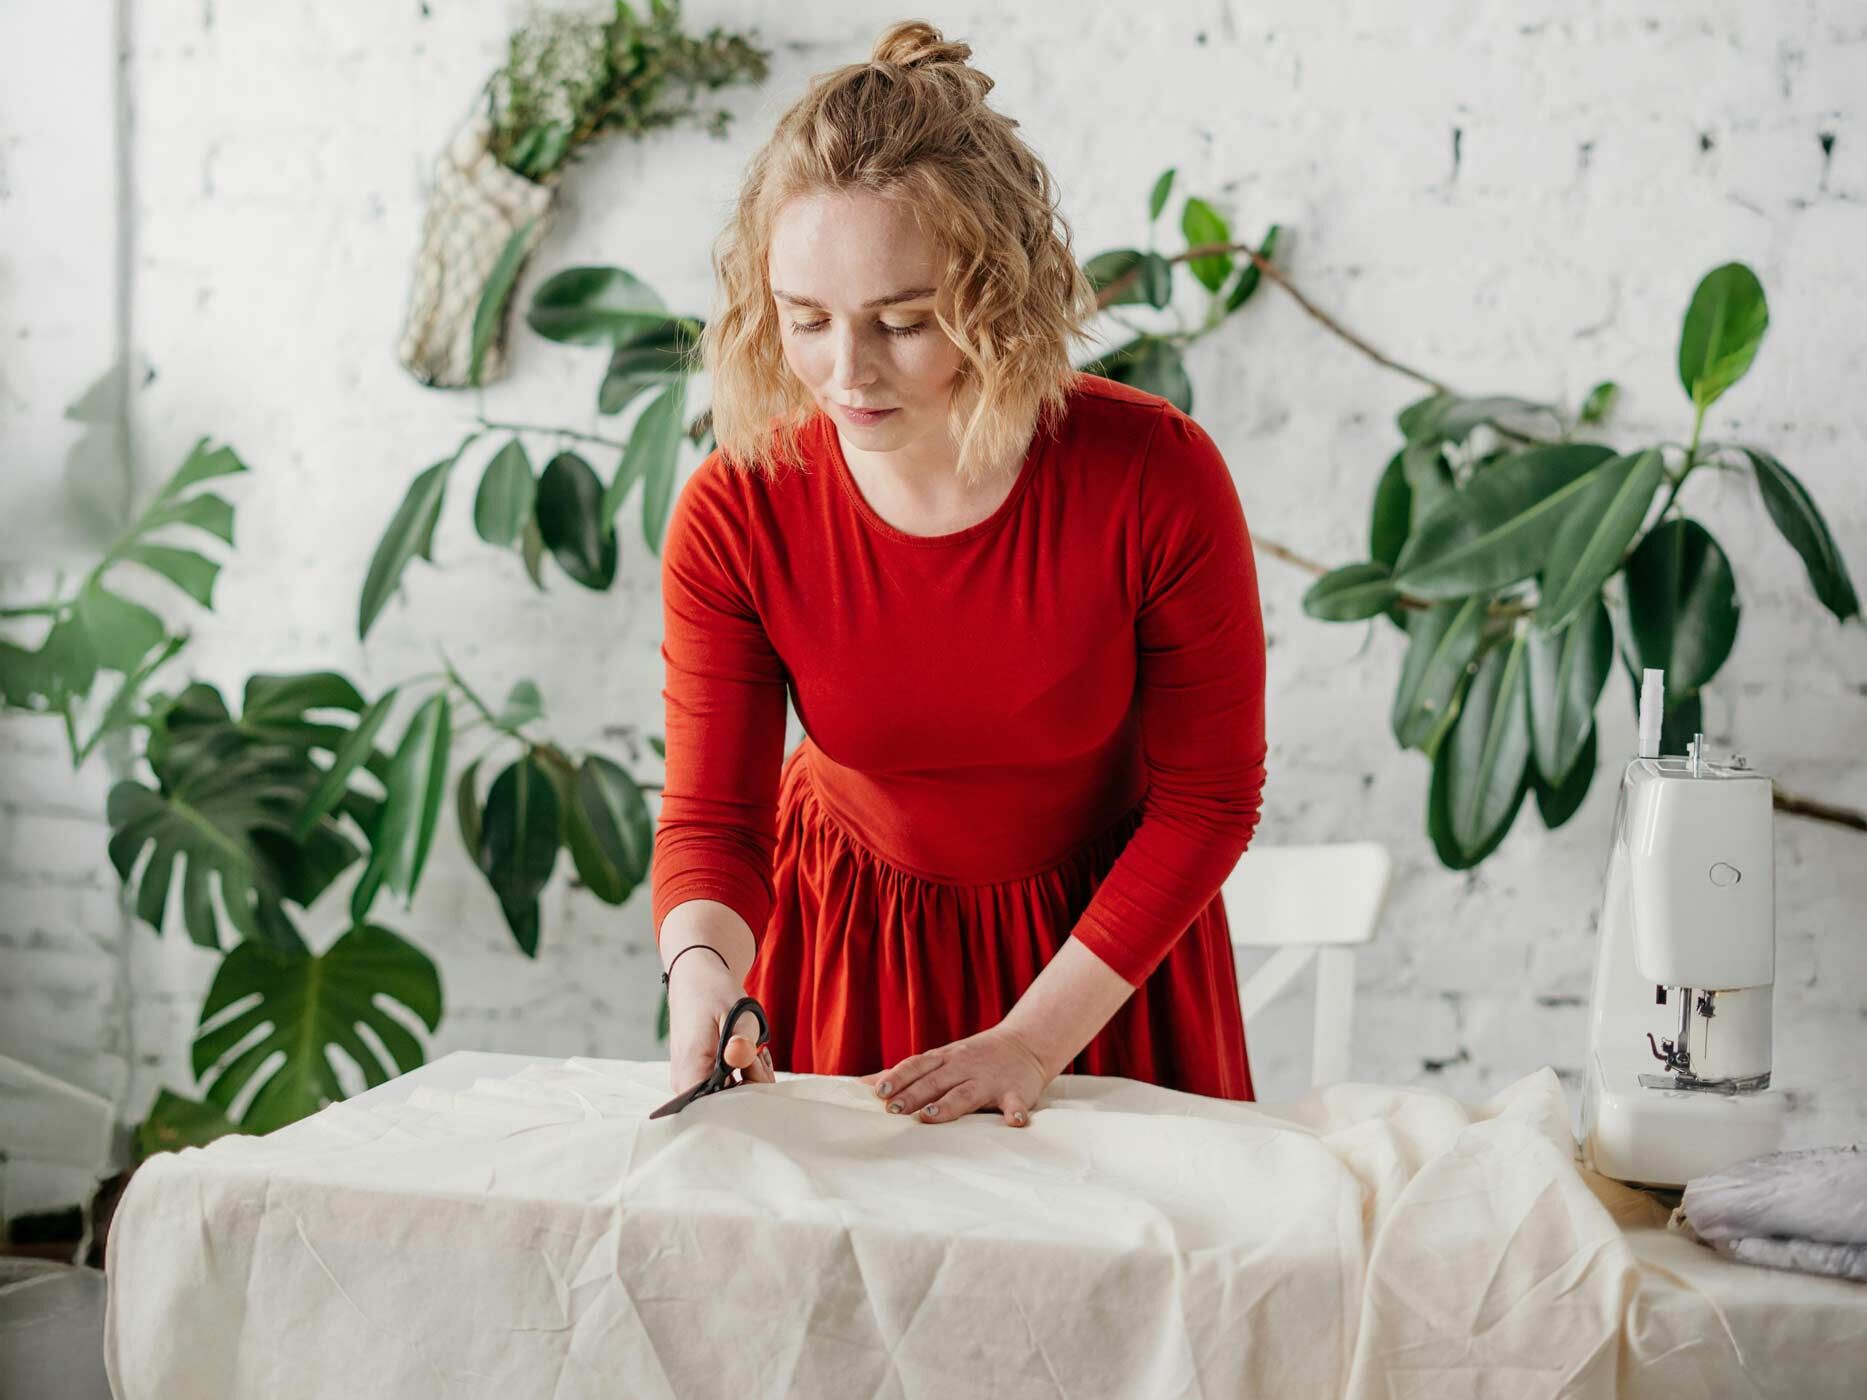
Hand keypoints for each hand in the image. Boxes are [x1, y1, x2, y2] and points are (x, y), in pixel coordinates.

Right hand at [664, 952, 775, 1094]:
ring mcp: (689, 1082)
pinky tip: (748, 1057)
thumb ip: (741, 1040)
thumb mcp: (736, 1013)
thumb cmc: (714, 995)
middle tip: (760, 1055)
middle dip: (753, 1086)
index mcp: (691, 1071)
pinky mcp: (695, 1078)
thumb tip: (741, 1059)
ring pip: (727, 1099)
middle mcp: (685, 1084)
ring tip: (754, 1051)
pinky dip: (741, 1077)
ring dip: (749, 1081)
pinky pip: (723, 1089)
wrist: (695, 980)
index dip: (747, 1095)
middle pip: (727, 1108)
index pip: (720, 1110)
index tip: (756, 1067)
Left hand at [860, 1025, 1051, 1126]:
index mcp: (944, 1059)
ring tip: (931, 1116)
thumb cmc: (973, 1057)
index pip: (916, 1066)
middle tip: (893, 1110)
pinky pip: (1014, 1103)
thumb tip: (862, 1084)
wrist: (1026, 1044)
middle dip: (913, 1094)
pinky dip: (1015, 1113)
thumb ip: (907, 1073)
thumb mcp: (940, 1059)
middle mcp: (963, 1067)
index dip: (898, 1078)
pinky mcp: (1015, 1092)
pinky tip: (1014, 1122)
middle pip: (935, 1081)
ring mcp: (989, 1080)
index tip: (879, 1092)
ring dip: (949, 1104)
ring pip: (966, 1093)